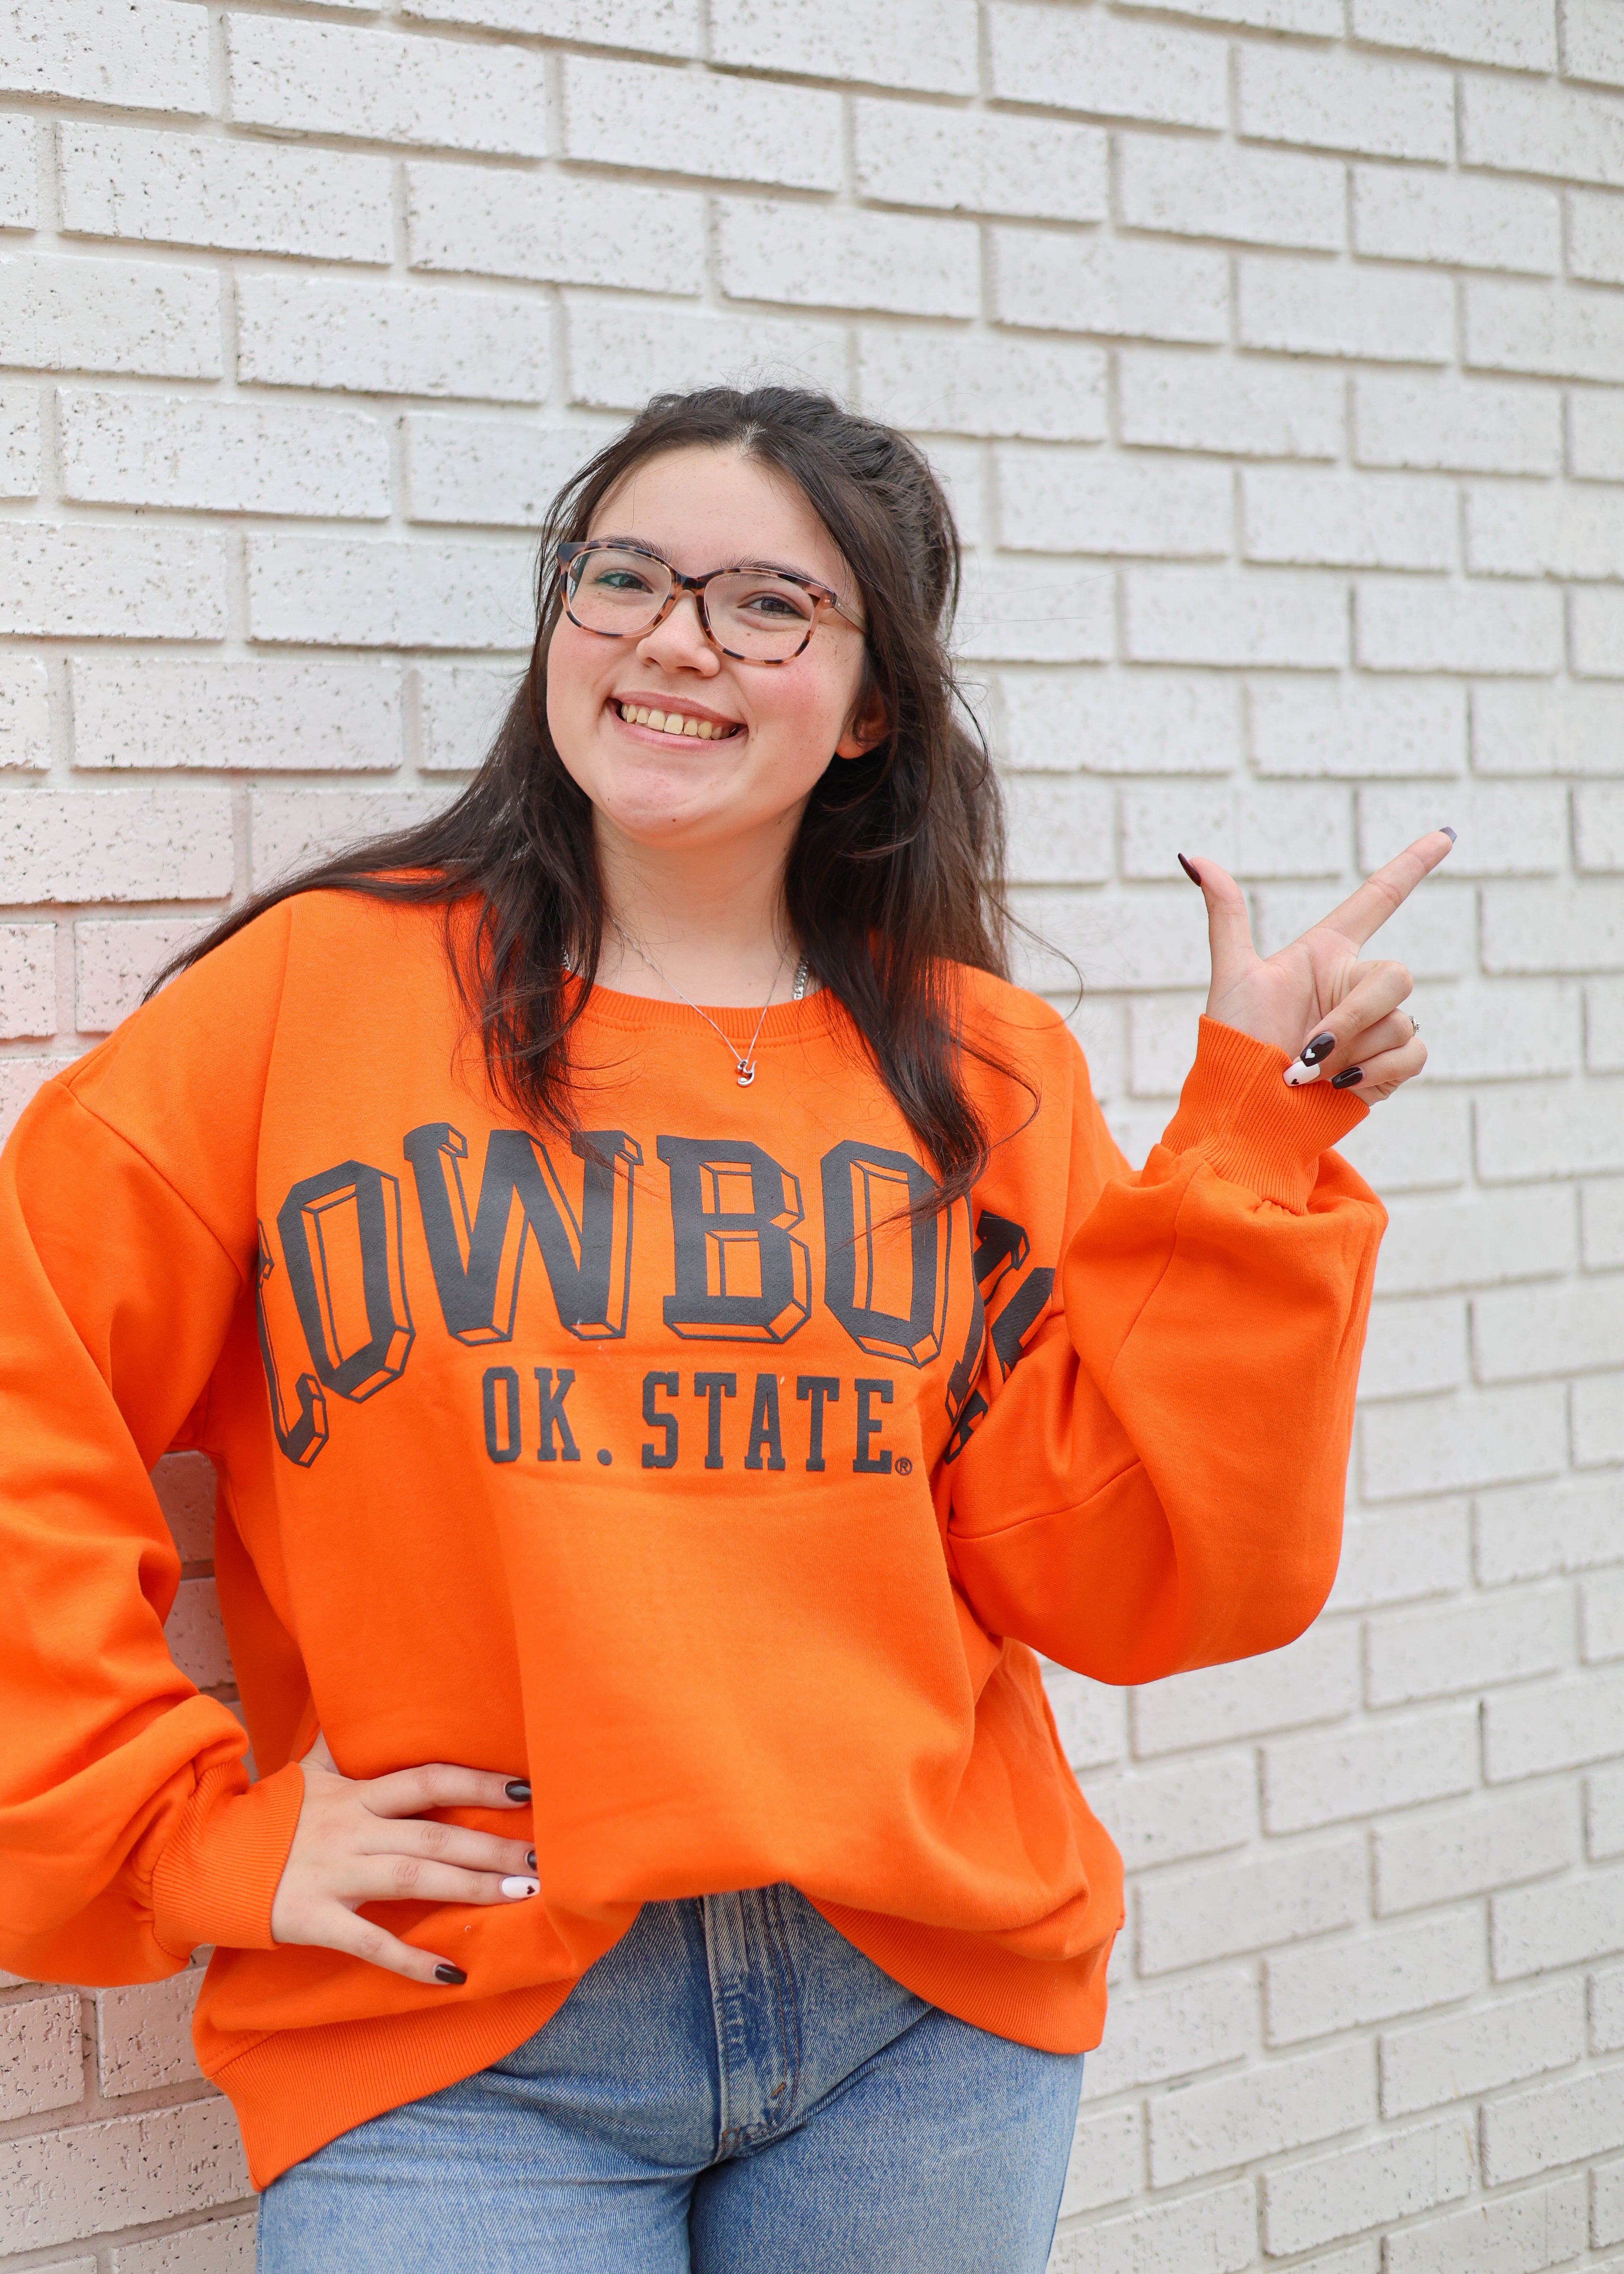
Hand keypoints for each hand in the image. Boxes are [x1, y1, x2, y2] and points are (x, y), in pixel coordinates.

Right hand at [268, 1731, 536, 1985]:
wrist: (202, 1857)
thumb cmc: (267, 1817)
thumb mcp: (310, 1773)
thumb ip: (347, 1750)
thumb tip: (368, 1712)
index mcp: (356, 1794)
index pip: (429, 1780)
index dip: (478, 1783)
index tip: (527, 1790)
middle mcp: (351, 1829)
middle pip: (434, 1836)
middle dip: (493, 1846)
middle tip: (544, 1858)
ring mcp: (333, 1874)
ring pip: (414, 1880)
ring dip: (472, 1889)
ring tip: (522, 1896)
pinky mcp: (312, 1918)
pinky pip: (369, 1942)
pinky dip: (411, 1960)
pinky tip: (452, 1972)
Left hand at [1182, 829, 1454, 1102]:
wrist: (1248, 1110)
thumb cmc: (1237, 1044)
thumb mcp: (1233, 975)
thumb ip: (1226, 915)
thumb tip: (1192, 858)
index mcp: (1327, 954)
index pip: (1379, 899)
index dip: (1412, 865)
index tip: (1446, 834)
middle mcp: (1357, 985)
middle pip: (1397, 975)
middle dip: (1351, 1016)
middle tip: (1308, 1048)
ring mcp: (1376, 1025)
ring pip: (1401, 1020)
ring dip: (1350, 1051)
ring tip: (1309, 1073)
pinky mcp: (1390, 1064)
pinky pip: (1413, 1052)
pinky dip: (1376, 1070)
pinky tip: (1341, 1085)